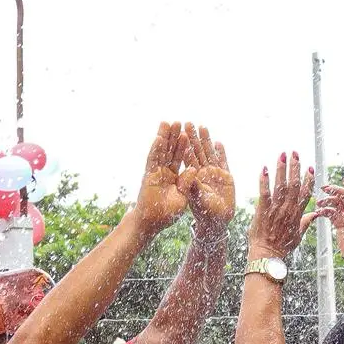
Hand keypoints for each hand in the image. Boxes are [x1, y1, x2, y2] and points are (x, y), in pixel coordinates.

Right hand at [131, 122, 189, 237]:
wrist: (152, 223)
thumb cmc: (167, 214)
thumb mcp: (183, 198)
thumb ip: (188, 183)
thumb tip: (195, 168)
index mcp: (176, 177)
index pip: (181, 158)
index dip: (184, 146)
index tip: (189, 133)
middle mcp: (166, 172)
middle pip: (170, 150)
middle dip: (174, 136)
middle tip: (179, 121)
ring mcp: (156, 172)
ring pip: (161, 151)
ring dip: (164, 137)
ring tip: (167, 122)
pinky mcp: (149, 176)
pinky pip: (153, 160)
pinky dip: (156, 149)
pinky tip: (159, 138)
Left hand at [180, 123, 234, 234]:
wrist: (218, 223)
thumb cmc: (204, 213)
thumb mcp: (196, 198)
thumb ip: (193, 185)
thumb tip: (190, 171)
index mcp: (191, 177)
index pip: (185, 156)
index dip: (182, 144)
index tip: (178, 131)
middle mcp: (201, 173)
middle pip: (196, 151)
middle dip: (192, 137)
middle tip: (188, 122)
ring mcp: (213, 174)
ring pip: (208, 153)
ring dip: (205, 140)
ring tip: (202, 126)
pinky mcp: (225, 177)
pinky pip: (222, 162)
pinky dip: (220, 153)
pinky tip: (218, 143)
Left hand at [248, 151, 315, 260]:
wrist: (267, 255)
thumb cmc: (282, 247)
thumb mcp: (298, 236)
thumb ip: (306, 222)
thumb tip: (315, 214)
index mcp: (297, 214)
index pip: (306, 193)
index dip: (308, 179)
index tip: (310, 167)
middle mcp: (288, 209)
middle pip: (294, 185)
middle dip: (295, 167)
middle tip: (295, 153)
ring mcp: (276, 209)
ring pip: (281, 185)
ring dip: (282, 169)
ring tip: (282, 155)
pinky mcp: (263, 210)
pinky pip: (264, 193)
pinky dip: (264, 180)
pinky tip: (264, 168)